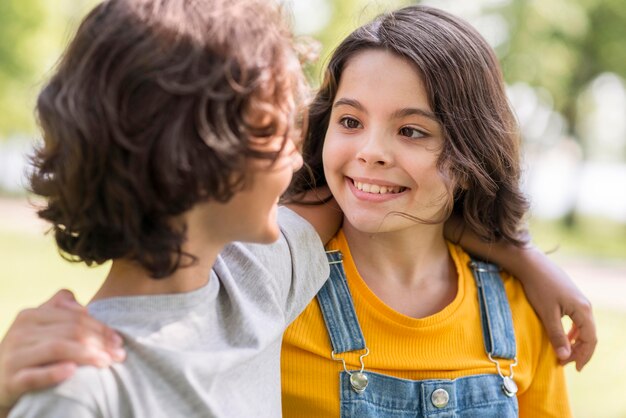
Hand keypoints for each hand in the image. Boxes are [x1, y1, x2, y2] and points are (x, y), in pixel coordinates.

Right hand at [0, 290, 124, 411]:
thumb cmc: (30, 352)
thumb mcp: (41, 327)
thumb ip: (60, 308)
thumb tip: (82, 306)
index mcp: (31, 315)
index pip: (76, 317)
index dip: (101, 328)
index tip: (119, 341)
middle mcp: (20, 332)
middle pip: (71, 331)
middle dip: (100, 342)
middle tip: (119, 355)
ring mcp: (13, 356)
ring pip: (57, 348)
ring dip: (87, 355)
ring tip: (106, 363)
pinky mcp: (9, 380)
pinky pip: (33, 375)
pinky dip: (54, 373)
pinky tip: (72, 372)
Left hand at [515, 247, 596, 370]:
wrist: (530, 263)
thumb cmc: (538, 287)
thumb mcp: (546, 314)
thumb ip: (557, 335)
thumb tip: (565, 356)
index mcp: (583, 310)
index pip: (590, 339)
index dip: (583, 356)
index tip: (573, 368)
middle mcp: (585, 305)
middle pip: (589, 334)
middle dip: (578, 351)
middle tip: (564, 363)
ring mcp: (578, 300)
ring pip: (583, 327)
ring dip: (575, 342)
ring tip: (564, 353)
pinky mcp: (570, 297)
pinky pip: (576, 320)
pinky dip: (571, 332)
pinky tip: (564, 337)